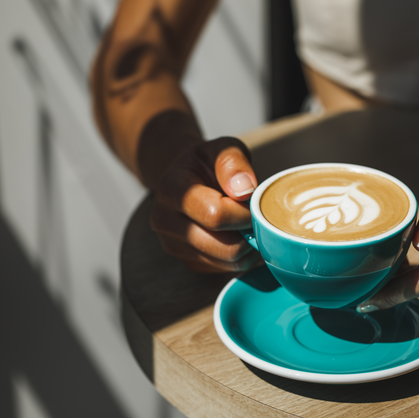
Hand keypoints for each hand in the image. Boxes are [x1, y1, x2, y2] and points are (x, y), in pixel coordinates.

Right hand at [149, 137, 262, 272]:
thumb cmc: (208, 164)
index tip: (252, 202)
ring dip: (247, 247)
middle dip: (248, 232)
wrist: (186, 179)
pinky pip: (224, 269)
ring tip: (247, 224)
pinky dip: (239, 257)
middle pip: (224, 245)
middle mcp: (164, 220)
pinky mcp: (186, 262)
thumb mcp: (222, 148)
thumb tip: (244, 190)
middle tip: (254, 216)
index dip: (244, 212)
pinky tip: (237, 234)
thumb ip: (233, 162)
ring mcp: (172, 245)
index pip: (215, 214)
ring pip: (227, 262)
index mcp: (171, 188)